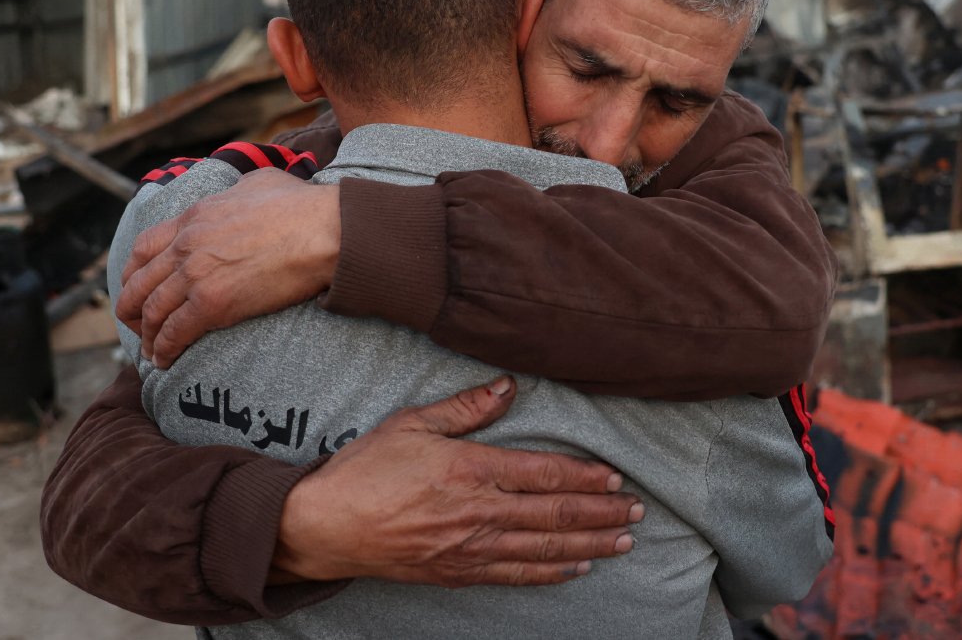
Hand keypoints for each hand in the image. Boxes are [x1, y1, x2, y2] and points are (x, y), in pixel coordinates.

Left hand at [119, 168, 340, 366]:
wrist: (324, 231)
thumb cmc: (302, 206)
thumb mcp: (258, 182)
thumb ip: (236, 190)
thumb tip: (241, 194)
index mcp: (194, 217)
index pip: (143, 247)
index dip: (133, 272)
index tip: (135, 286)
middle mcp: (186, 245)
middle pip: (139, 282)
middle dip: (131, 308)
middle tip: (136, 324)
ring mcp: (196, 275)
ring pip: (152, 311)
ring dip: (146, 335)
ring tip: (150, 351)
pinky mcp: (212, 304)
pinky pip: (174, 333)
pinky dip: (164, 350)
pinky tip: (165, 360)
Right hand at [273, 377, 641, 586]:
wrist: (324, 527)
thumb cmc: (364, 470)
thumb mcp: (412, 423)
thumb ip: (465, 408)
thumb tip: (508, 386)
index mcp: (471, 469)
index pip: (544, 473)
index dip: (585, 477)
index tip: (616, 478)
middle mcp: (478, 512)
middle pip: (555, 514)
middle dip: (602, 513)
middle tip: (638, 512)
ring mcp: (470, 547)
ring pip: (545, 549)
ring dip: (589, 545)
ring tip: (623, 542)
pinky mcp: (458, 572)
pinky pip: (516, 575)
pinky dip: (551, 573)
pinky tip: (576, 569)